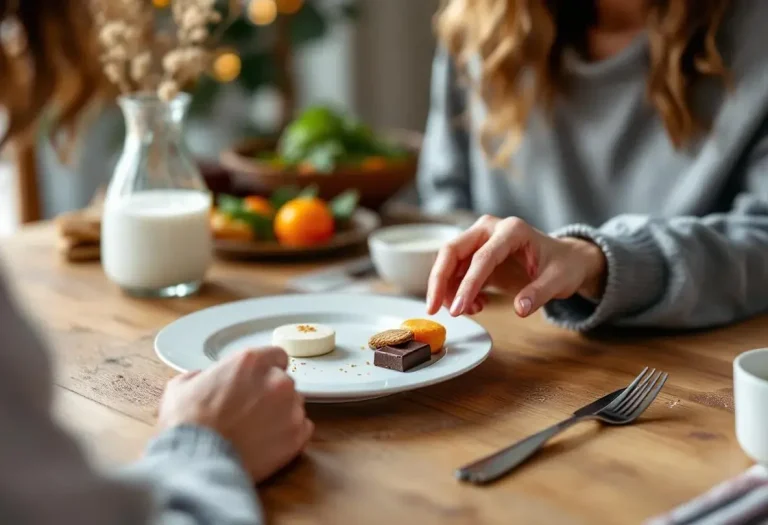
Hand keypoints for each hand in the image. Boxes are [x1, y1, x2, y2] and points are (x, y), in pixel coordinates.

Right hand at [158, 347, 312, 482]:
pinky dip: (290, 434)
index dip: (268, 369)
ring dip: (281, 414)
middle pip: (285, 382)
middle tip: (252, 412)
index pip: (277, 355)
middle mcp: (276, 380)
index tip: (260, 382)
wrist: (197, 462)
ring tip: (257, 431)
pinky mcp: (297, 435)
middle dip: (272, 394)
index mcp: (250, 362)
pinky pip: (303, 428)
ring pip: (295, 405)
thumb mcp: (180, 387)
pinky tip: (269, 442)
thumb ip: (201, 376)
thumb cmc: (186, 424)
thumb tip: (205, 379)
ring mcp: (290, 408)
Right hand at [426, 215, 606, 316]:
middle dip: (439, 281)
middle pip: (452, 251)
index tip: (458, 310)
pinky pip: (455, 271)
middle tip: (432, 309)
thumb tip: (520, 309)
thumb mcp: (559, 281)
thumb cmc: (562, 266)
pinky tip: (476, 304)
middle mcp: (490, 228)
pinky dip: (456, 290)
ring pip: (448, 261)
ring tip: (473, 310)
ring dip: (449, 289)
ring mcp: (479, 238)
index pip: (482, 257)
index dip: (467, 284)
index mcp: (512, 230)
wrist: (564, 260)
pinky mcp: (474, 252)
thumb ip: (539, 294)